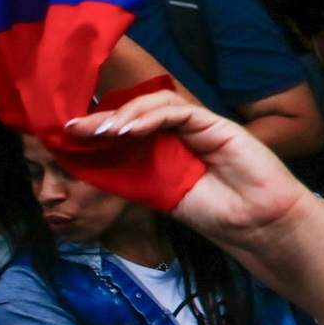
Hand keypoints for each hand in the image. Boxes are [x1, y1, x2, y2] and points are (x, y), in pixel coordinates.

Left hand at [64, 92, 311, 244]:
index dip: (99, 127)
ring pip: (155, 103)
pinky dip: (149, 116)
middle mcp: (178, 133)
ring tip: (101, 133)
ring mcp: (197, 125)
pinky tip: (129, 131)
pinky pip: (177, 110)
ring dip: (124, 114)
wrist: (255, 222)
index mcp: (164, 150)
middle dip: (103, 117)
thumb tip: (88, 163)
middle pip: (137, 111)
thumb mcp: (157, 194)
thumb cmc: (213, 213)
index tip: (68, 136)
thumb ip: (130, 174)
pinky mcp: (214, 122)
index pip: (128, 127)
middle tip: (74, 129)